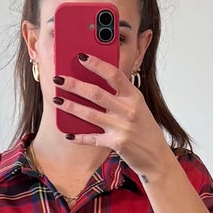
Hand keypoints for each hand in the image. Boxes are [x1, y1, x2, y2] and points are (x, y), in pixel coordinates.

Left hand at [54, 53, 173, 182]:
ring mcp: (122, 128)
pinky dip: (78, 136)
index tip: (81, 56)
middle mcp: (129, 110)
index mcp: (134, 96)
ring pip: (90, 114)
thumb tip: (94, 81)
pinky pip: (92, 138)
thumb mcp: (138, 106)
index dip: (96, 64)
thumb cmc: (144, 128)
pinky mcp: (116, 144)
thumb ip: (120, 94)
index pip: (114, 75)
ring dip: (70, 106)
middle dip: (74, 85)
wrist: (156, 156)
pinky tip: (67, 133)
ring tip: (56, 99)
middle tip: (58, 79)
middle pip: (96, 93)